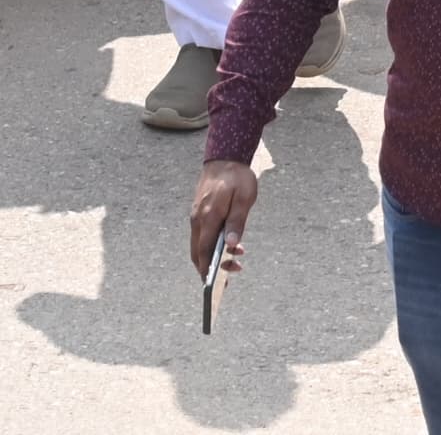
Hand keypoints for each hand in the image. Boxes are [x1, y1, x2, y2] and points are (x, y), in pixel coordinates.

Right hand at [189, 158, 258, 275]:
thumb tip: (231, 245)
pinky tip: (230, 243)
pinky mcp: (199, 213)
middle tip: (232, 271)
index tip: (213, 284)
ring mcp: (197, 216)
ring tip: (236, 258)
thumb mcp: (244, 198)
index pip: (202, 251)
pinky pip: (202, 235)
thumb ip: (237, 221)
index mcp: (208, 216)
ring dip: (213, 256)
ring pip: (199, 245)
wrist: (225, 156)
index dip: (206, 270)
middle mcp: (198, 219)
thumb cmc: (237, 177)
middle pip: (197, 252)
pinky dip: (212, 244)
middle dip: (211, 268)